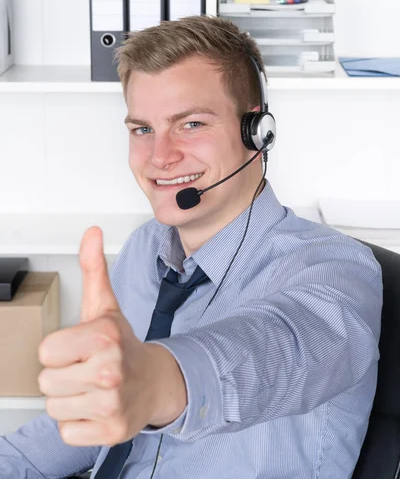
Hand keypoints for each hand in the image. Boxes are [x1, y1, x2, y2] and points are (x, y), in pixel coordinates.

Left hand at [38, 227, 186, 446]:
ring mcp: (111, 402)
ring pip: (54, 408)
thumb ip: (93, 268)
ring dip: (70, 399)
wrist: (156, 382)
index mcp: (103, 336)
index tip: (79, 347)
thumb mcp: (105, 306)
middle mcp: (109, 369)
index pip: (45, 351)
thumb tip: (92, 233)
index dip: (59, 349)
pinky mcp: (111, 431)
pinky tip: (97, 406)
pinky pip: (67, 431)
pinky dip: (78, 422)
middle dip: (63, 376)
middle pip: (46, 382)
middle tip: (87, 368)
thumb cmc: (123, 344)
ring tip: (92, 387)